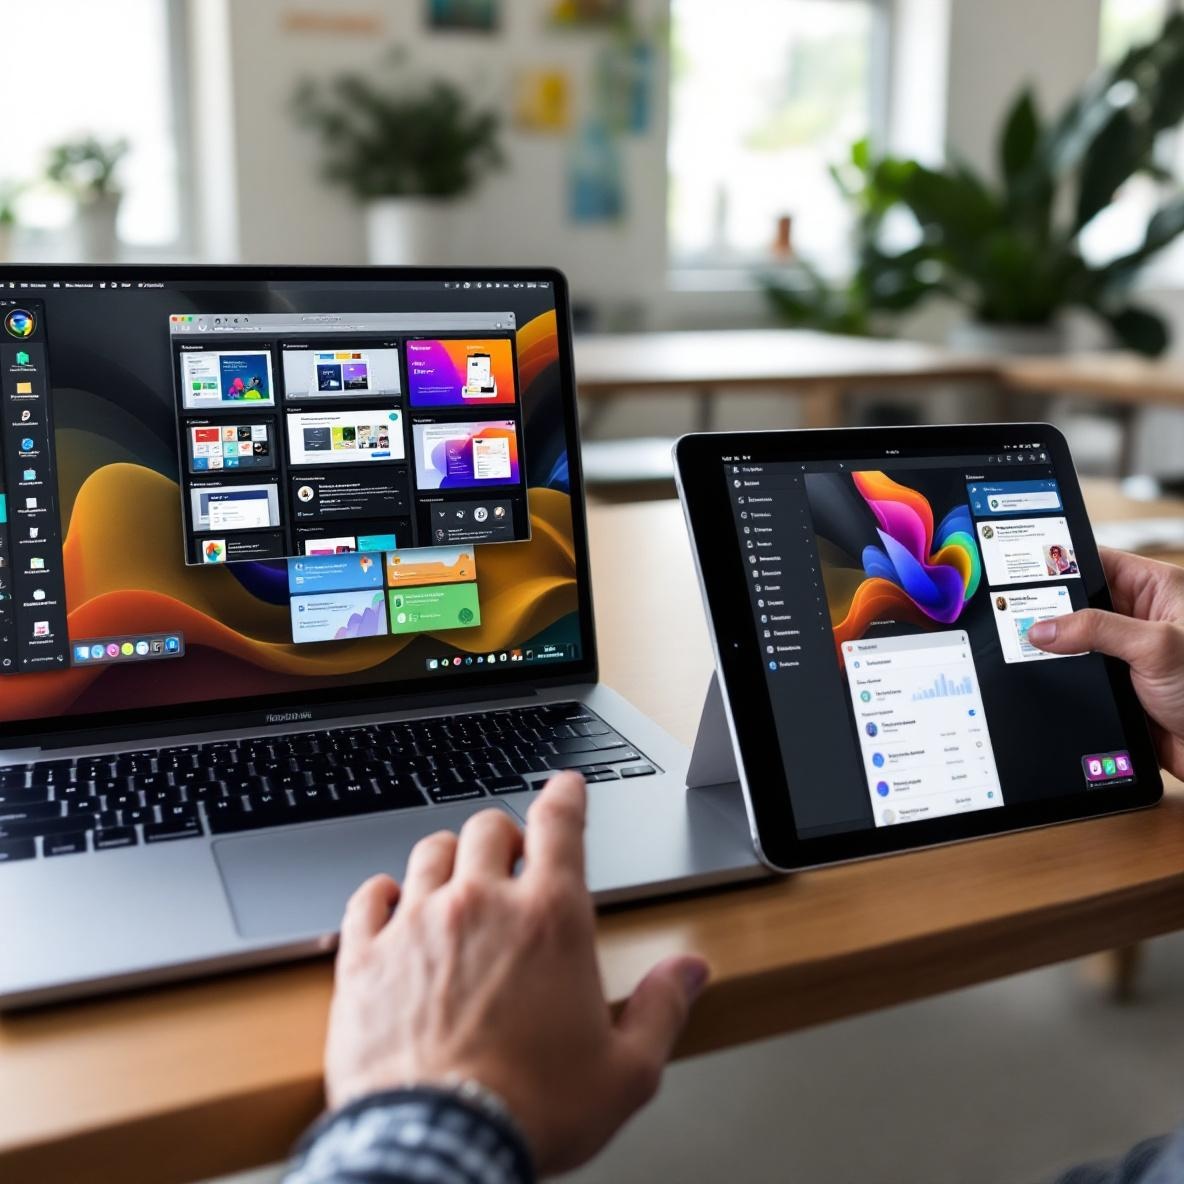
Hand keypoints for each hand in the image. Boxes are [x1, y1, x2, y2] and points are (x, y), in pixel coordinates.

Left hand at [323, 771, 709, 1175]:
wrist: (438, 1146)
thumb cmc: (532, 1110)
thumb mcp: (626, 1071)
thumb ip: (661, 1008)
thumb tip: (690, 971)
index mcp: (550, 920)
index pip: (560, 826)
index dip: (565, 796)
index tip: (565, 786)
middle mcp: (482, 904)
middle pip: (489, 827)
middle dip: (504, 836)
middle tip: (509, 861)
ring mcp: (418, 924)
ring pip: (430, 851)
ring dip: (449, 859)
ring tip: (456, 882)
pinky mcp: (367, 956)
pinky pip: (369, 895)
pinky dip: (384, 892)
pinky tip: (392, 905)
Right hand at [1028, 547, 1183, 778]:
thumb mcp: (1155, 646)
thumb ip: (1096, 630)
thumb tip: (1044, 628)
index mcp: (1157, 589)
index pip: (1098, 563)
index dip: (1061, 565)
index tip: (1022, 574)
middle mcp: (1141, 617)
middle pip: (1079, 601)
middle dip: (1050, 609)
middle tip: (1015, 614)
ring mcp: (1126, 651)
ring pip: (1075, 640)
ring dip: (1056, 647)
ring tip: (1023, 644)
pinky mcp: (1116, 682)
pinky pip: (1077, 671)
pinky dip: (1061, 674)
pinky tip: (1043, 673)